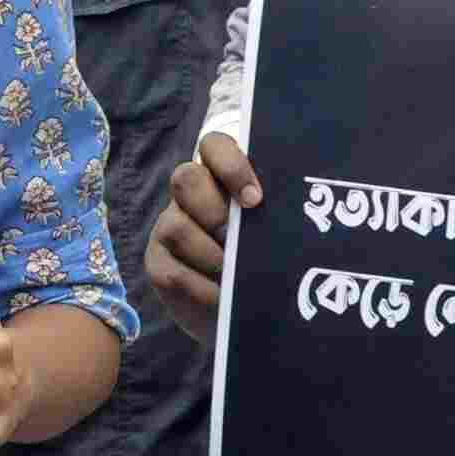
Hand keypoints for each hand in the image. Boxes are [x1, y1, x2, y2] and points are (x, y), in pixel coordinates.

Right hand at [143, 134, 260, 318]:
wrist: (243, 309)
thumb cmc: (265, 259)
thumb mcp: (272, 231)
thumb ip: (274, 215)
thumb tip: (296, 213)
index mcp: (222, 177)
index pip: (215, 146)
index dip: (231, 166)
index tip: (254, 200)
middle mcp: (191, 195)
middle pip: (185, 178)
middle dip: (213, 209)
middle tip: (236, 238)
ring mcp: (170, 228)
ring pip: (176, 227)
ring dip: (209, 254)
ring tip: (233, 274)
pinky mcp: (158, 264)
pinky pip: (172, 272)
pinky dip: (202, 288)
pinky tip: (222, 298)